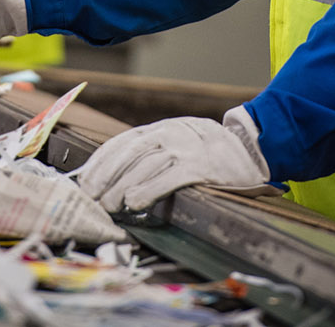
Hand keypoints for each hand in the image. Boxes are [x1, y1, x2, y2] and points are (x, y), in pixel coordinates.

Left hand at [75, 106, 271, 212]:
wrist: (249, 148)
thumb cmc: (208, 150)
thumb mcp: (178, 140)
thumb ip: (152, 152)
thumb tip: (117, 177)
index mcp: (161, 128)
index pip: (122, 142)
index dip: (101, 161)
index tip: (85, 179)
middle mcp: (169, 133)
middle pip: (130, 153)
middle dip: (106, 175)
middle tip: (91, 197)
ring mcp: (185, 148)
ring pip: (145, 165)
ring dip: (122, 186)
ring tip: (109, 204)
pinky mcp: (200, 166)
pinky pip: (169, 177)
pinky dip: (149, 190)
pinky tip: (134, 202)